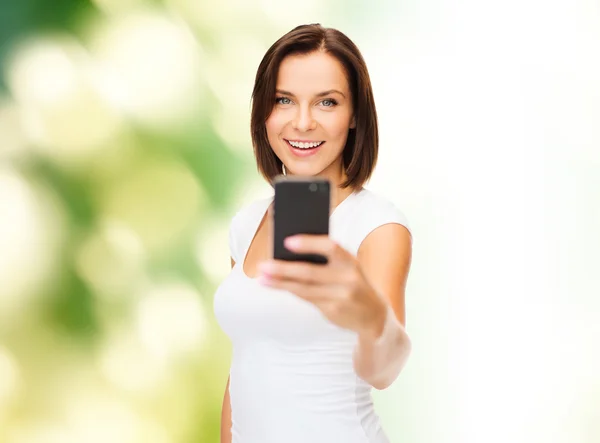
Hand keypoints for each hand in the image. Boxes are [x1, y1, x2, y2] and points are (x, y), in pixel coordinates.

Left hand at [258, 235, 386, 337]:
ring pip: (304, 288)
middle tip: (263, 265)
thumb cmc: (353, 283)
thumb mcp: (347, 268)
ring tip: (262, 277)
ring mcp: (341, 296)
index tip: (286, 241)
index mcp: (351, 261)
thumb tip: (289, 252)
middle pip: (310, 272)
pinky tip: (276, 285)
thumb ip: (325, 260)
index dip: (308, 243)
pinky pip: (306, 299)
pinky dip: (290, 291)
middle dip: (283, 268)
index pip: (330, 247)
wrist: (374, 315)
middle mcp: (348, 278)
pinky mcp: (333, 311)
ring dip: (280, 283)